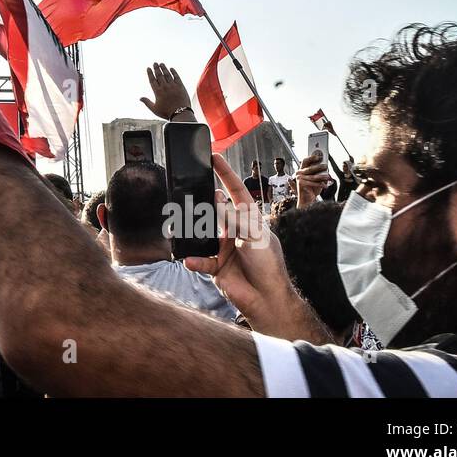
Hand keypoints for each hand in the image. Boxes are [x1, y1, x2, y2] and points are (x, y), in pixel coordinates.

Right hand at [139, 62, 189, 120]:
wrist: (180, 113)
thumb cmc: (166, 113)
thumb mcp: (154, 109)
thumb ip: (147, 102)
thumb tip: (140, 98)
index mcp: (157, 92)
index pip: (152, 80)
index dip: (150, 73)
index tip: (148, 68)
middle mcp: (165, 87)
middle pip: (159, 75)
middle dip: (156, 68)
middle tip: (155, 63)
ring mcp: (173, 86)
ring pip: (167, 74)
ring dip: (164, 68)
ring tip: (161, 64)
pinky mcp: (180, 86)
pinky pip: (177, 77)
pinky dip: (174, 72)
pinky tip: (171, 68)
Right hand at [184, 155, 329, 342]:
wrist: (267, 300)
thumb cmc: (269, 266)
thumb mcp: (255, 236)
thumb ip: (234, 219)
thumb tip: (216, 202)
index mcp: (249, 220)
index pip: (235, 191)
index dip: (225, 174)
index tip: (214, 157)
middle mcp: (235, 231)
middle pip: (215, 210)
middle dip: (204, 203)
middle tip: (193, 195)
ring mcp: (224, 247)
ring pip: (203, 232)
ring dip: (195, 230)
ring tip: (186, 225)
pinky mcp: (216, 266)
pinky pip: (200, 258)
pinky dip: (195, 259)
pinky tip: (191, 259)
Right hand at [295, 151, 331, 207]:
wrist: (307, 200)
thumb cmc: (311, 190)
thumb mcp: (316, 180)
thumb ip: (319, 174)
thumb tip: (325, 169)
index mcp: (301, 171)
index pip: (305, 161)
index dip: (311, 158)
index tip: (318, 156)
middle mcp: (299, 174)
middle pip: (310, 168)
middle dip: (319, 167)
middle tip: (325, 166)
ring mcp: (299, 179)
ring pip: (313, 176)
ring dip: (322, 177)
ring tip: (328, 177)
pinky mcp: (301, 184)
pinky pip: (313, 183)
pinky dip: (320, 184)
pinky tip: (325, 185)